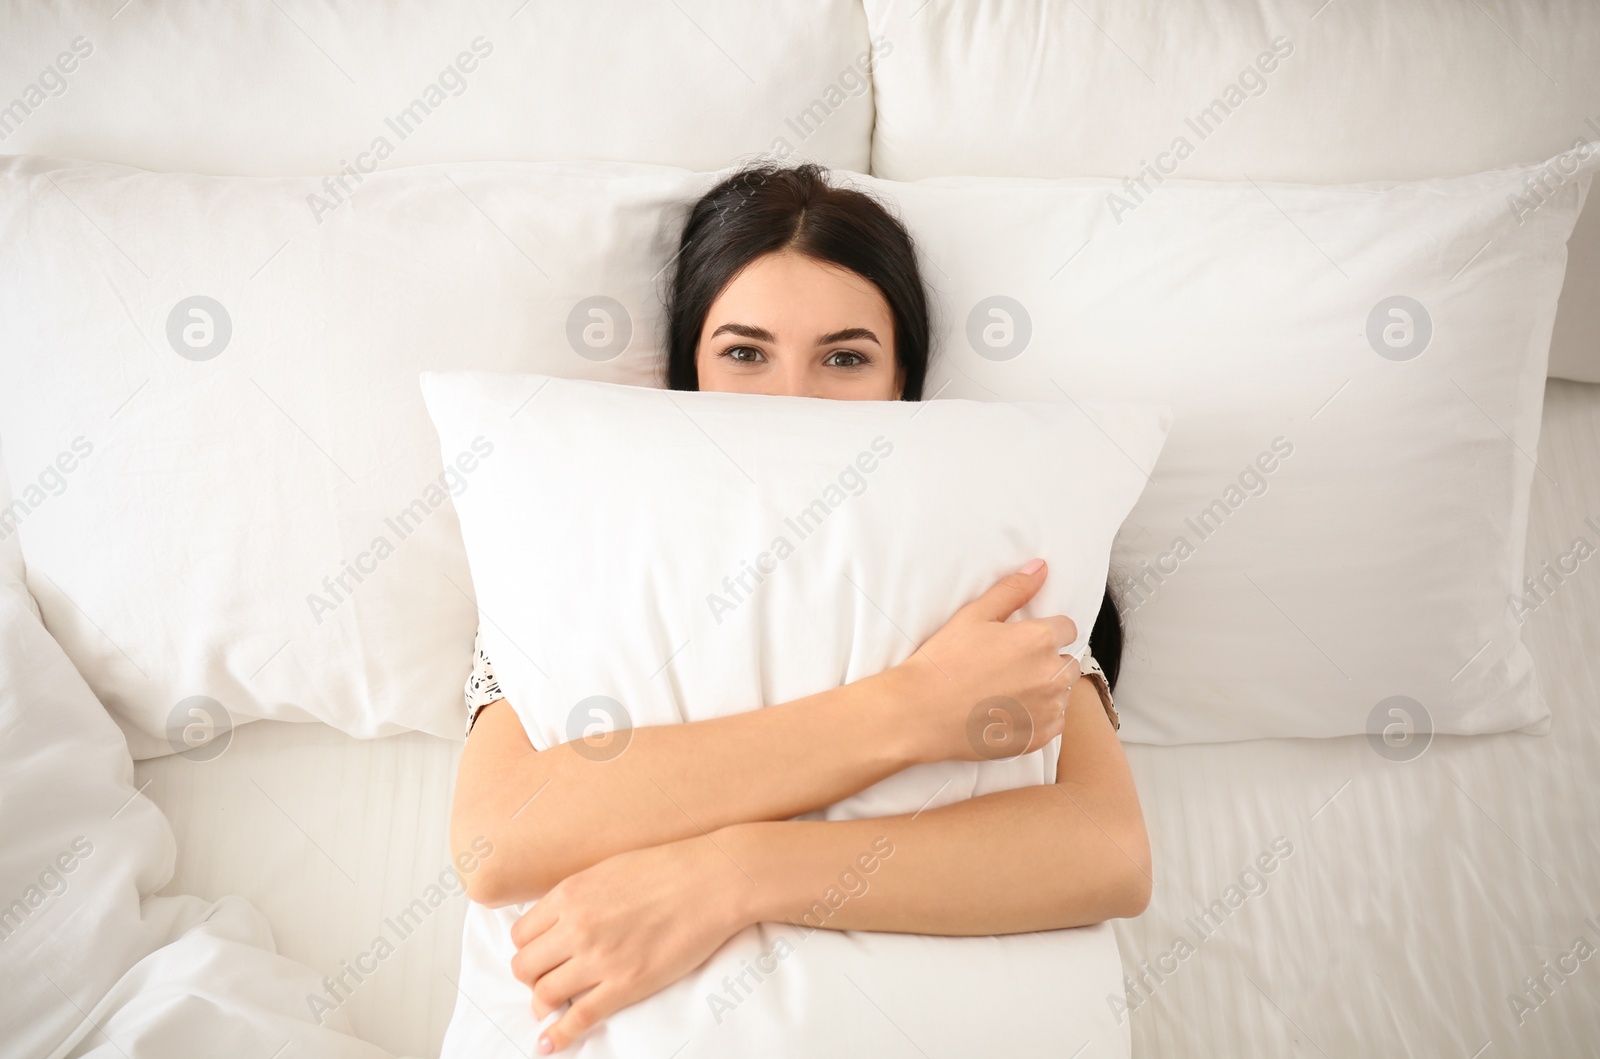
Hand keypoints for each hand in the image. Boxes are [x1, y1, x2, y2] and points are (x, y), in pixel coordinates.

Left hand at [509, 832, 750, 1052]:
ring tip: (551, 1006)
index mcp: (570, 894)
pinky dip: (557, 1036)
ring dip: (543, 1003)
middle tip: (545, 978)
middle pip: (526, 966)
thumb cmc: (668, 868)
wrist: (712, 881)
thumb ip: (578, 895)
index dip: (527, 948)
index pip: (521, 934)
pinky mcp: (625, 985)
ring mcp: (600, 959)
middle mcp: (577, 927)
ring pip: (544, 994)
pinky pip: (579, 1018)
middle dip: (531, 976)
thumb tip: (558, 918)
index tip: (538, 954)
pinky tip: (548, 1044)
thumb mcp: (608, 868)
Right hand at [889, 557, 1080, 764]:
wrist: (921, 713)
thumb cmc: (944, 662)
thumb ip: (1013, 590)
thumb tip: (1041, 568)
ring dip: (1044, 690)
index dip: (1044, 633)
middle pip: (1067, 661)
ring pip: (1061, 693)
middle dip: (1046, 661)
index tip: (1021, 644)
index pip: (1067, 629)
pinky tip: (1008, 712)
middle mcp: (1052, 674)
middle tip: (1009, 668)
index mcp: (1039, 639)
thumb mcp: (974, 615)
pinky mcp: (1040, 736)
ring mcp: (1048, 709)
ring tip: (1006, 691)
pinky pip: (1054, 722)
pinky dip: (1038, 717)